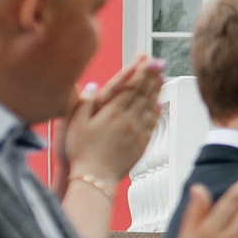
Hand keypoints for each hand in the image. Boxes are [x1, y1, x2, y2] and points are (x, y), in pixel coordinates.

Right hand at [63, 57, 164, 185]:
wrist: (95, 178)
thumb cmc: (81, 152)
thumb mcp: (75, 124)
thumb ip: (84, 102)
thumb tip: (91, 85)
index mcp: (111, 113)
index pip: (129, 86)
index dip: (139, 71)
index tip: (147, 59)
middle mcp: (127, 120)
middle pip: (143, 93)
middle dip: (151, 76)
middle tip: (159, 62)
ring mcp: (136, 132)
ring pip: (150, 106)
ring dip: (157, 90)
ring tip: (162, 77)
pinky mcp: (141, 144)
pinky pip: (152, 123)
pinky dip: (157, 111)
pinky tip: (160, 104)